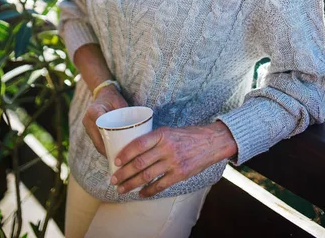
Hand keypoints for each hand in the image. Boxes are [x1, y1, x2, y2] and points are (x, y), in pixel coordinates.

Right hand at [82, 85, 127, 156]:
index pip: (99, 126)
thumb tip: (136, 128)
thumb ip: (125, 113)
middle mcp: (87, 119)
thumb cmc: (114, 98)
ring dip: (105, 151)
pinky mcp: (89, 130)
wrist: (103, 93)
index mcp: (94, 110)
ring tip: (116, 160)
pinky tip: (112, 154)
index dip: (107, 140)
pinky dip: (104, 148)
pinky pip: (96, 141)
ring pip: (96, 143)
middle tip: (118, 159)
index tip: (115, 149)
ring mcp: (87, 125)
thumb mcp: (120, 102)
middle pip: (97, 139)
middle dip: (107, 151)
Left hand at [110, 121, 236, 196]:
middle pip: (140, 162)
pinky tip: (141, 194)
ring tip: (122, 189)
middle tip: (114, 179)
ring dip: (132, 184)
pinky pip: (160, 185)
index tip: (116, 161)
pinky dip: (149, 191)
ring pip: (148, 176)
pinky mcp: (180, 174)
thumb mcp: (168, 131)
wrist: (210, 142)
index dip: (126, 154)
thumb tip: (131, 149)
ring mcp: (174, 162)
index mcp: (162, 134)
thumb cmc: (186, 136)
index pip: (139, 144)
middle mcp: (167, 148)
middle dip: (124, 173)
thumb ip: (153, 139)